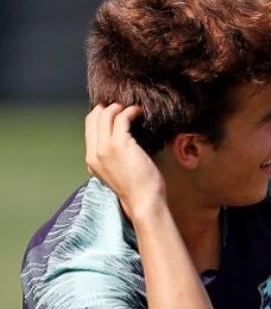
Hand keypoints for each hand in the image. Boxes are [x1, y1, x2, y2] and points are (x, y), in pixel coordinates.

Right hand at [85, 104, 165, 219]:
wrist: (143, 202)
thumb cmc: (138, 190)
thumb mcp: (117, 173)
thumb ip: (113, 159)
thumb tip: (123, 142)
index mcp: (91, 160)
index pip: (89, 128)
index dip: (100, 116)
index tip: (114, 112)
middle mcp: (94, 152)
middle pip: (93, 118)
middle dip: (107, 108)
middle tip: (122, 106)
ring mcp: (105, 148)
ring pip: (105, 115)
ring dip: (118, 107)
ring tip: (131, 108)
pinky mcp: (119, 144)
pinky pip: (121, 118)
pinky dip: (130, 111)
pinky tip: (138, 112)